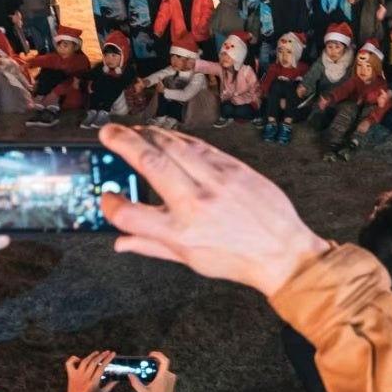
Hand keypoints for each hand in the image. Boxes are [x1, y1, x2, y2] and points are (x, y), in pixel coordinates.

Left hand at [62, 350, 114, 391]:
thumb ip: (110, 386)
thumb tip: (117, 379)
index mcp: (93, 382)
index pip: (101, 367)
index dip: (108, 359)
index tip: (113, 354)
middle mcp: (85, 377)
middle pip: (94, 362)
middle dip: (102, 355)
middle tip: (107, 352)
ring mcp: (76, 375)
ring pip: (84, 361)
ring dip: (91, 355)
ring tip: (97, 352)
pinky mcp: (70, 374)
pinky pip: (69, 363)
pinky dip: (73, 359)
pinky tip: (79, 358)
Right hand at [97, 125, 329, 295]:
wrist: (283, 252)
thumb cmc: (236, 259)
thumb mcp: (190, 260)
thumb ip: (152, 247)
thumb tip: (120, 243)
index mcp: (180, 234)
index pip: (130, 216)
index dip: (110, 204)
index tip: (108, 197)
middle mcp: (196, 205)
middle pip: (150, 164)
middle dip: (123, 142)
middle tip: (108, 133)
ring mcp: (217, 183)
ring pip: (174, 146)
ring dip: (149, 134)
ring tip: (133, 131)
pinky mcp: (234, 169)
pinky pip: (199, 146)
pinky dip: (177, 138)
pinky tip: (164, 136)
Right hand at [128, 350, 177, 391]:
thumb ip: (136, 383)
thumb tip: (130, 375)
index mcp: (162, 377)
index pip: (164, 361)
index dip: (158, 355)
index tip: (151, 354)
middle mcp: (169, 375)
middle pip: (162, 364)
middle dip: (153, 363)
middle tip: (146, 365)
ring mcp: (172, 377)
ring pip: (163, 368)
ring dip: (156, 369)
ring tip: (149, 375)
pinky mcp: (172, 378)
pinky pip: (165, 371)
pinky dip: (159, 372)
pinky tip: (153, 379)